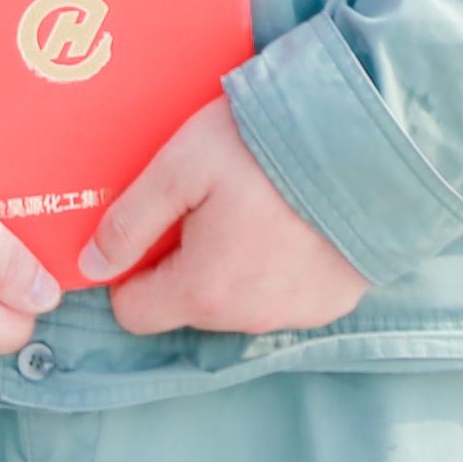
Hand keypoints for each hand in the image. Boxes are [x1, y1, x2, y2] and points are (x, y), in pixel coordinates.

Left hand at [78, 102, 367, 336]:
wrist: (370, 143)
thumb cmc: (269, 148)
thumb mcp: (182, 166)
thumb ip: (130, 220)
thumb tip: (92, 267)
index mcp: (202, 290)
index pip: (133, 312)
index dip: (131, 269)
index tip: (152, 227)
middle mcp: (248, 318)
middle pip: (188, 304)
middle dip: (186, 261)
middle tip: (210, 202)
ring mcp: (296, 315)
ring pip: (237, 301)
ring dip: (235, 264)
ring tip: (257, 204)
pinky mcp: (334, 303)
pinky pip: (285, 296)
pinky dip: (281, 266)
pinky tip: (294, 220)